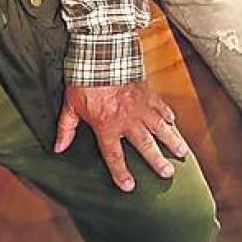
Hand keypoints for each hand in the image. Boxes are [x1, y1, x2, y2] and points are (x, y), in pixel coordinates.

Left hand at [54, 80, 188, 189]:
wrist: (102, 55)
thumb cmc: (84, 81)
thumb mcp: (70, 106)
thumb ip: (66, 129)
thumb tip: (58, 148)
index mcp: (107, 126)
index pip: (115, 156)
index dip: (121, 173)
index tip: (129, 187)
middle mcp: (127, 120)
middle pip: (145, 146)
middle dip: (157, 161)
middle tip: (168, 174)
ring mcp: (141, 107)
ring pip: (160, 128)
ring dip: (171, 140)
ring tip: (182, 153)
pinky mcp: (147, 93)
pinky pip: (161, 106)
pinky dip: (167, 115)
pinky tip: (173, 122)